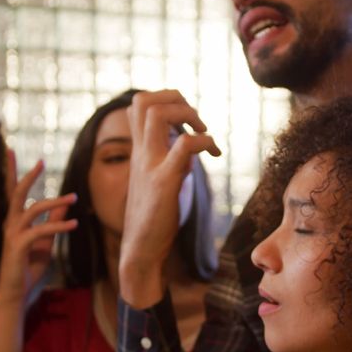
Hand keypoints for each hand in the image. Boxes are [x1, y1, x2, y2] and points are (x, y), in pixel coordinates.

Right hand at [0, 150, 77, 309]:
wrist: (16, 295)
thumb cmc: (28, 268)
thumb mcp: (46, 242)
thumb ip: (53, 223)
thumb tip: (65, 206)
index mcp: (14, 222)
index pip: (12, 193)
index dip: (11, 172)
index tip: (9, 151)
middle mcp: (10, 225)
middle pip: (16, 193)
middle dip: (28, 176)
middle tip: (41, 161)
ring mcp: (13, 235)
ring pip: (33, 209)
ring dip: (56, 202)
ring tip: (75, 198)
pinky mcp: (18, 246)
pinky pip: (41, 231)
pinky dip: (58, 227)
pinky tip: (73, 225)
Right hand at [119, 90, 219, 307]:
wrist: (140, 252)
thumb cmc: (153, 220)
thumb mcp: (158, 181)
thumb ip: (168, 159)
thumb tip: (187, 146)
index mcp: (138, 152)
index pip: (137, 105)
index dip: (165, 100)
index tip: (187, 121)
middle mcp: (140, 153)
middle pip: (143, 100)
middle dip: (176, 99)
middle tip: (196, 122)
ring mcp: (149, 165)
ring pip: (158, 114)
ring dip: (188, 114)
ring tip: (203, 132)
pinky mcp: (163, 182)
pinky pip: (183, 146)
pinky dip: (204, 141)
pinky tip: (214, 155)